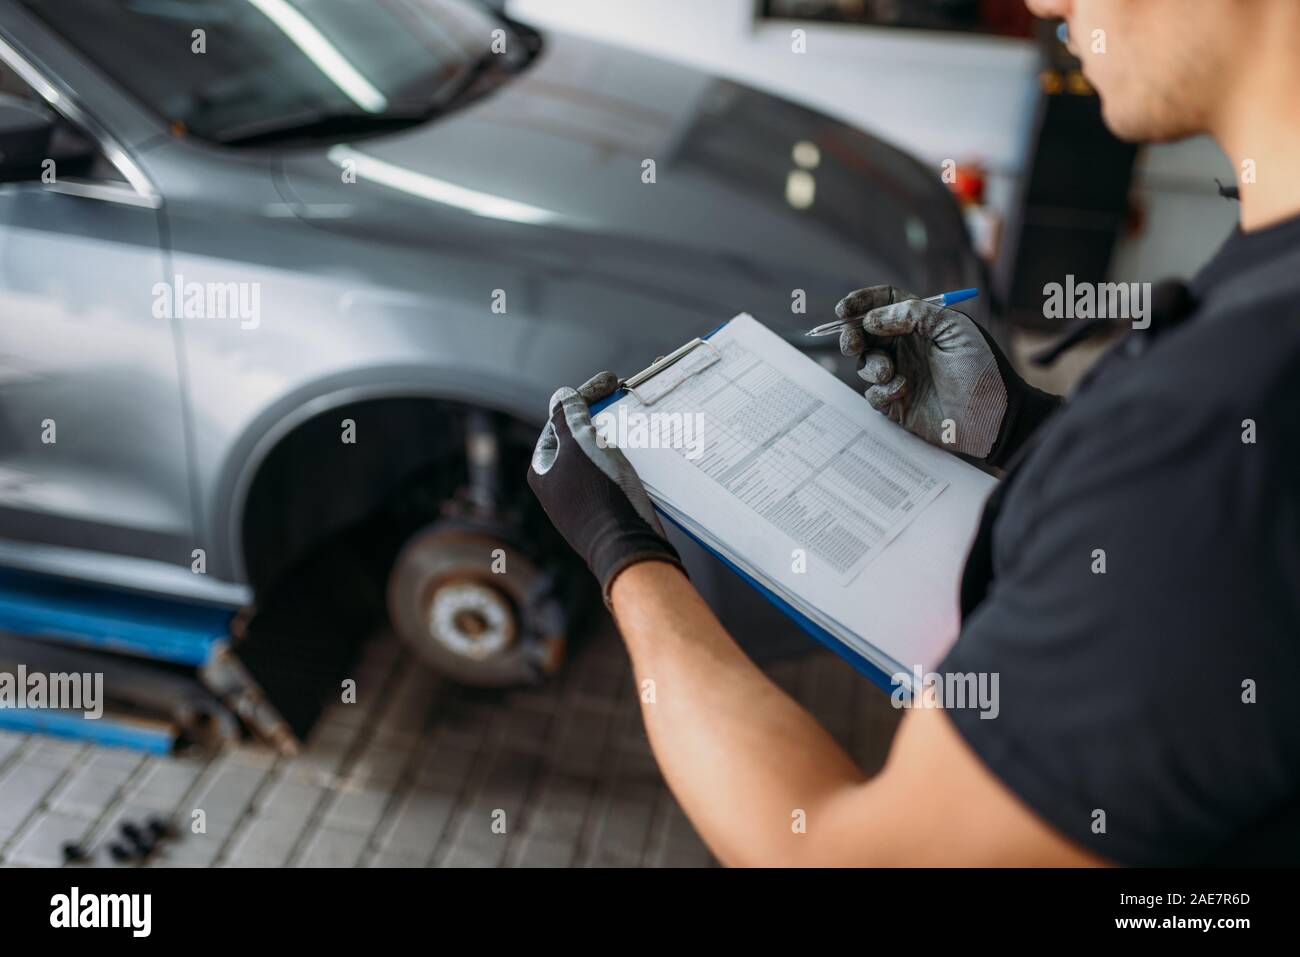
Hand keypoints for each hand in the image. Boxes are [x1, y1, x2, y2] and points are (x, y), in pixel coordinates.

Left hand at [528, 371, 683, 602]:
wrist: (626, 548)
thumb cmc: (598, 495)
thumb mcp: (580, 445)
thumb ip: (569, 415)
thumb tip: (563, 395)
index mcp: (543, 470)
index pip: (559, 421)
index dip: (583, 396)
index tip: (610, 381)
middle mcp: (558, 486)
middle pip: (579, 438)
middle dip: (601, 415)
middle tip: (624, 395)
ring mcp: (582, 501)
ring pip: (599, 457)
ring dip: (617, 436)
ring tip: (636, 419)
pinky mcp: (606, 512)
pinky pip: (614, 476)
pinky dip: (626, 459)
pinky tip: (643, 452)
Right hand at [837, 285, 1007, 459]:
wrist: (994, 416)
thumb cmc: (982, 369)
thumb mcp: (953, 329)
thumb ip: (913, 314)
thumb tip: (872, 318)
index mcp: (920, 324)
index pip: (884, 303)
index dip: (862, 303)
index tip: (844, 310)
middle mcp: (907, 347)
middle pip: (864, 333)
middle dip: (851, 335)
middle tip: (852, 343)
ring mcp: (900, 375)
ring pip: (864, 364)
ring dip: (872, 366)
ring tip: (891, 372)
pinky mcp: (896, 404)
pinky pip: (873, 394)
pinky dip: (882, 390)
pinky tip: (904, 390)